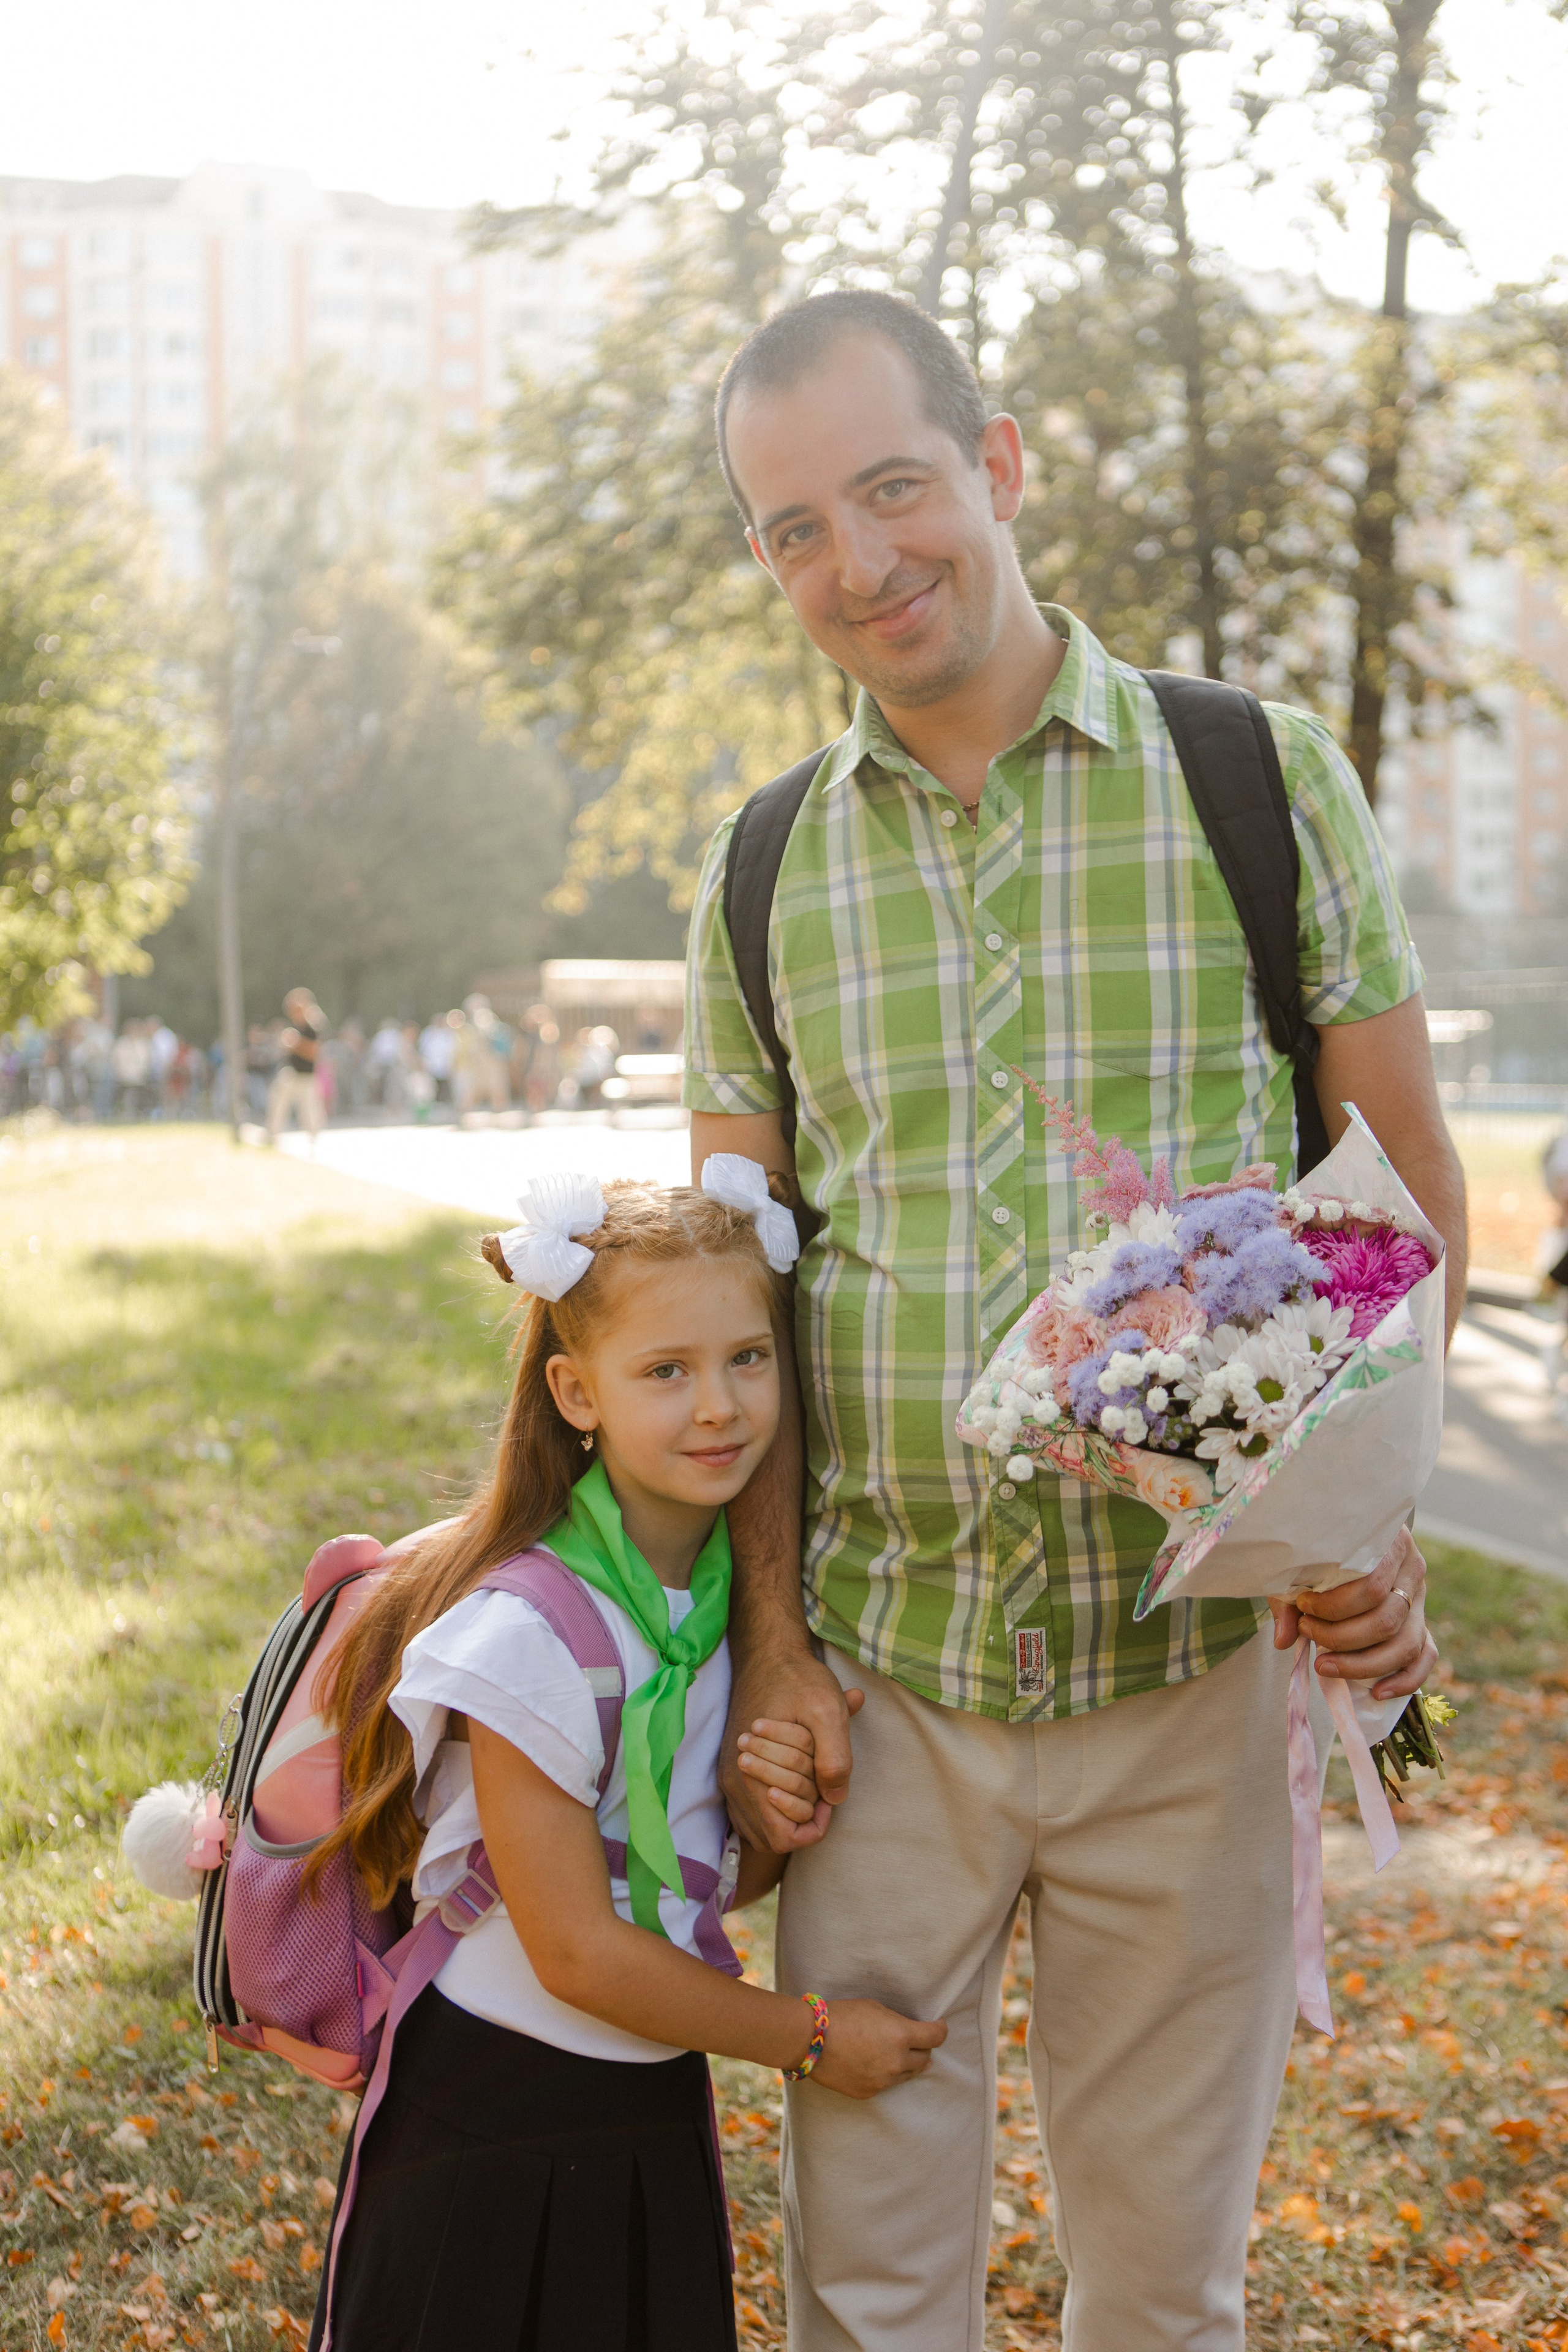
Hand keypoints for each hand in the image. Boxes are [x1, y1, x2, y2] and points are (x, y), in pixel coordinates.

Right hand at [721, 1650, 861, 1852]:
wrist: (767, 1656)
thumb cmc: (799, 1681)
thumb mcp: (829, 1710)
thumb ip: (835, 1758)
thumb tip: (835, 1798)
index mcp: (752, 1773)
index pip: (784, 1838)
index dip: (812, 1824)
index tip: (827, 1795)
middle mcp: (735, 1782)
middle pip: (773, 1836)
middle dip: (803, 1813)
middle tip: (820, 1783)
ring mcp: (731, 1778)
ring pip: (762, 1825)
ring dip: (789, 1810)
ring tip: (808, 1781)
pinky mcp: (732, 1770)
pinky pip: (753, 1810)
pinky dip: (776, 1803)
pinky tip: (794, 1777)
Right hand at [807, 2000, 947, 2099]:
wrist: (810, 2040)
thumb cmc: (841, 2016)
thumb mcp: (875, 2009)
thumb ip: (898, 2023)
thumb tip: (913, 2034)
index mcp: (900, 2035)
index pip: (935, 2037)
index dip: (941, 2030)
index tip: (939, 2026)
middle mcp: (896, 2061)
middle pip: (925, 2058)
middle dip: (923, 2048)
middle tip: (918, 2040)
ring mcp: (883, 2081)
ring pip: (907, 2075)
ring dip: (907, 2063)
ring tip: (897, 2053)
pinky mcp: (869, 2093)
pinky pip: (887, 2084)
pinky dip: (887, 2074)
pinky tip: (876, 2064)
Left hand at [1269, 1525, 1436, 1701]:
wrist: (1341, 1542)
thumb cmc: (1319, 1553)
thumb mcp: (1301, 1565)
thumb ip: (1291, 1599)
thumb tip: (1284, 1641)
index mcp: (1390, 1543)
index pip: (1372, 1586)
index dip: (1334, 1605)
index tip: (1303, 1607)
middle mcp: (1412, 1570)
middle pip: (1386, 1619)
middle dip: (1341, 1637)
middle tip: (1307, 1632)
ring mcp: (1420, 1599)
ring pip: (1405, 1644)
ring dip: (1362, 1663)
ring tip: (1323, 1664)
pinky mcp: (1422, 1624)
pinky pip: (1424, 1657)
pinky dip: (1403, 1680)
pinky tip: (1376, 1692)